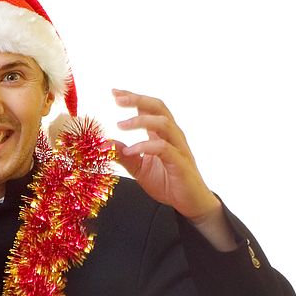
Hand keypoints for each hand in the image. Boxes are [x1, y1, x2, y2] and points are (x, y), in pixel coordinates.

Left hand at [112, 90, 235, 249]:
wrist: (189, 203)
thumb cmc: (167, 182)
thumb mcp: (139, 169)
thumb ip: (124, 156)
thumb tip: (106, 144)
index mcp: (162, 134)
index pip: (149, 108)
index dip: (133, 97)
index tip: (114, 92)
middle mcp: (172, 136)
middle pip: (159, 107)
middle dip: (138, 100)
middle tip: (118, 99)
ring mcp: (178, 148)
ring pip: (164, 123)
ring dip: (141, 120)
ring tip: (120, 125)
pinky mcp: (181, 162)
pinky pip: (164, 148)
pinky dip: (145, 146)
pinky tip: (130, 150)